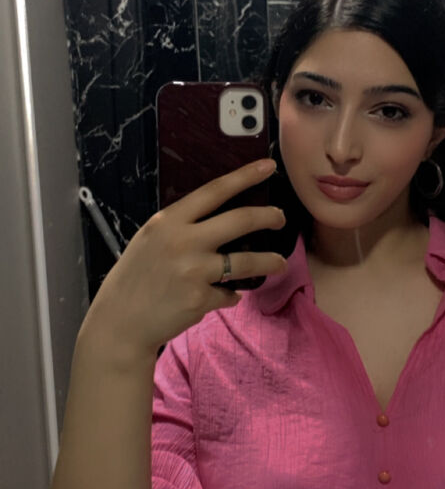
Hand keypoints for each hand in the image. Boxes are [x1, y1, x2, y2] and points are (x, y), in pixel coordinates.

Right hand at [81, 159, 286, 357]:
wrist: (120, 322)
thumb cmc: (136, 277)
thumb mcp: (151, 239)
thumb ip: (182, 226)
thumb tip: (223, 217)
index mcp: (169, 221)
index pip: (214, 191)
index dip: (244, 176)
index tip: (268, 166)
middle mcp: (183, 241)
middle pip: (240, 220)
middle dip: (269, 216)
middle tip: (281, 218)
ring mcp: (193, 270)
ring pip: (247, 261)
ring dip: (270, 261)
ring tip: (280, 263)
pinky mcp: (200, 298)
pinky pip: (229, 294)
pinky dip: (230, 296)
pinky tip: (224, 297)